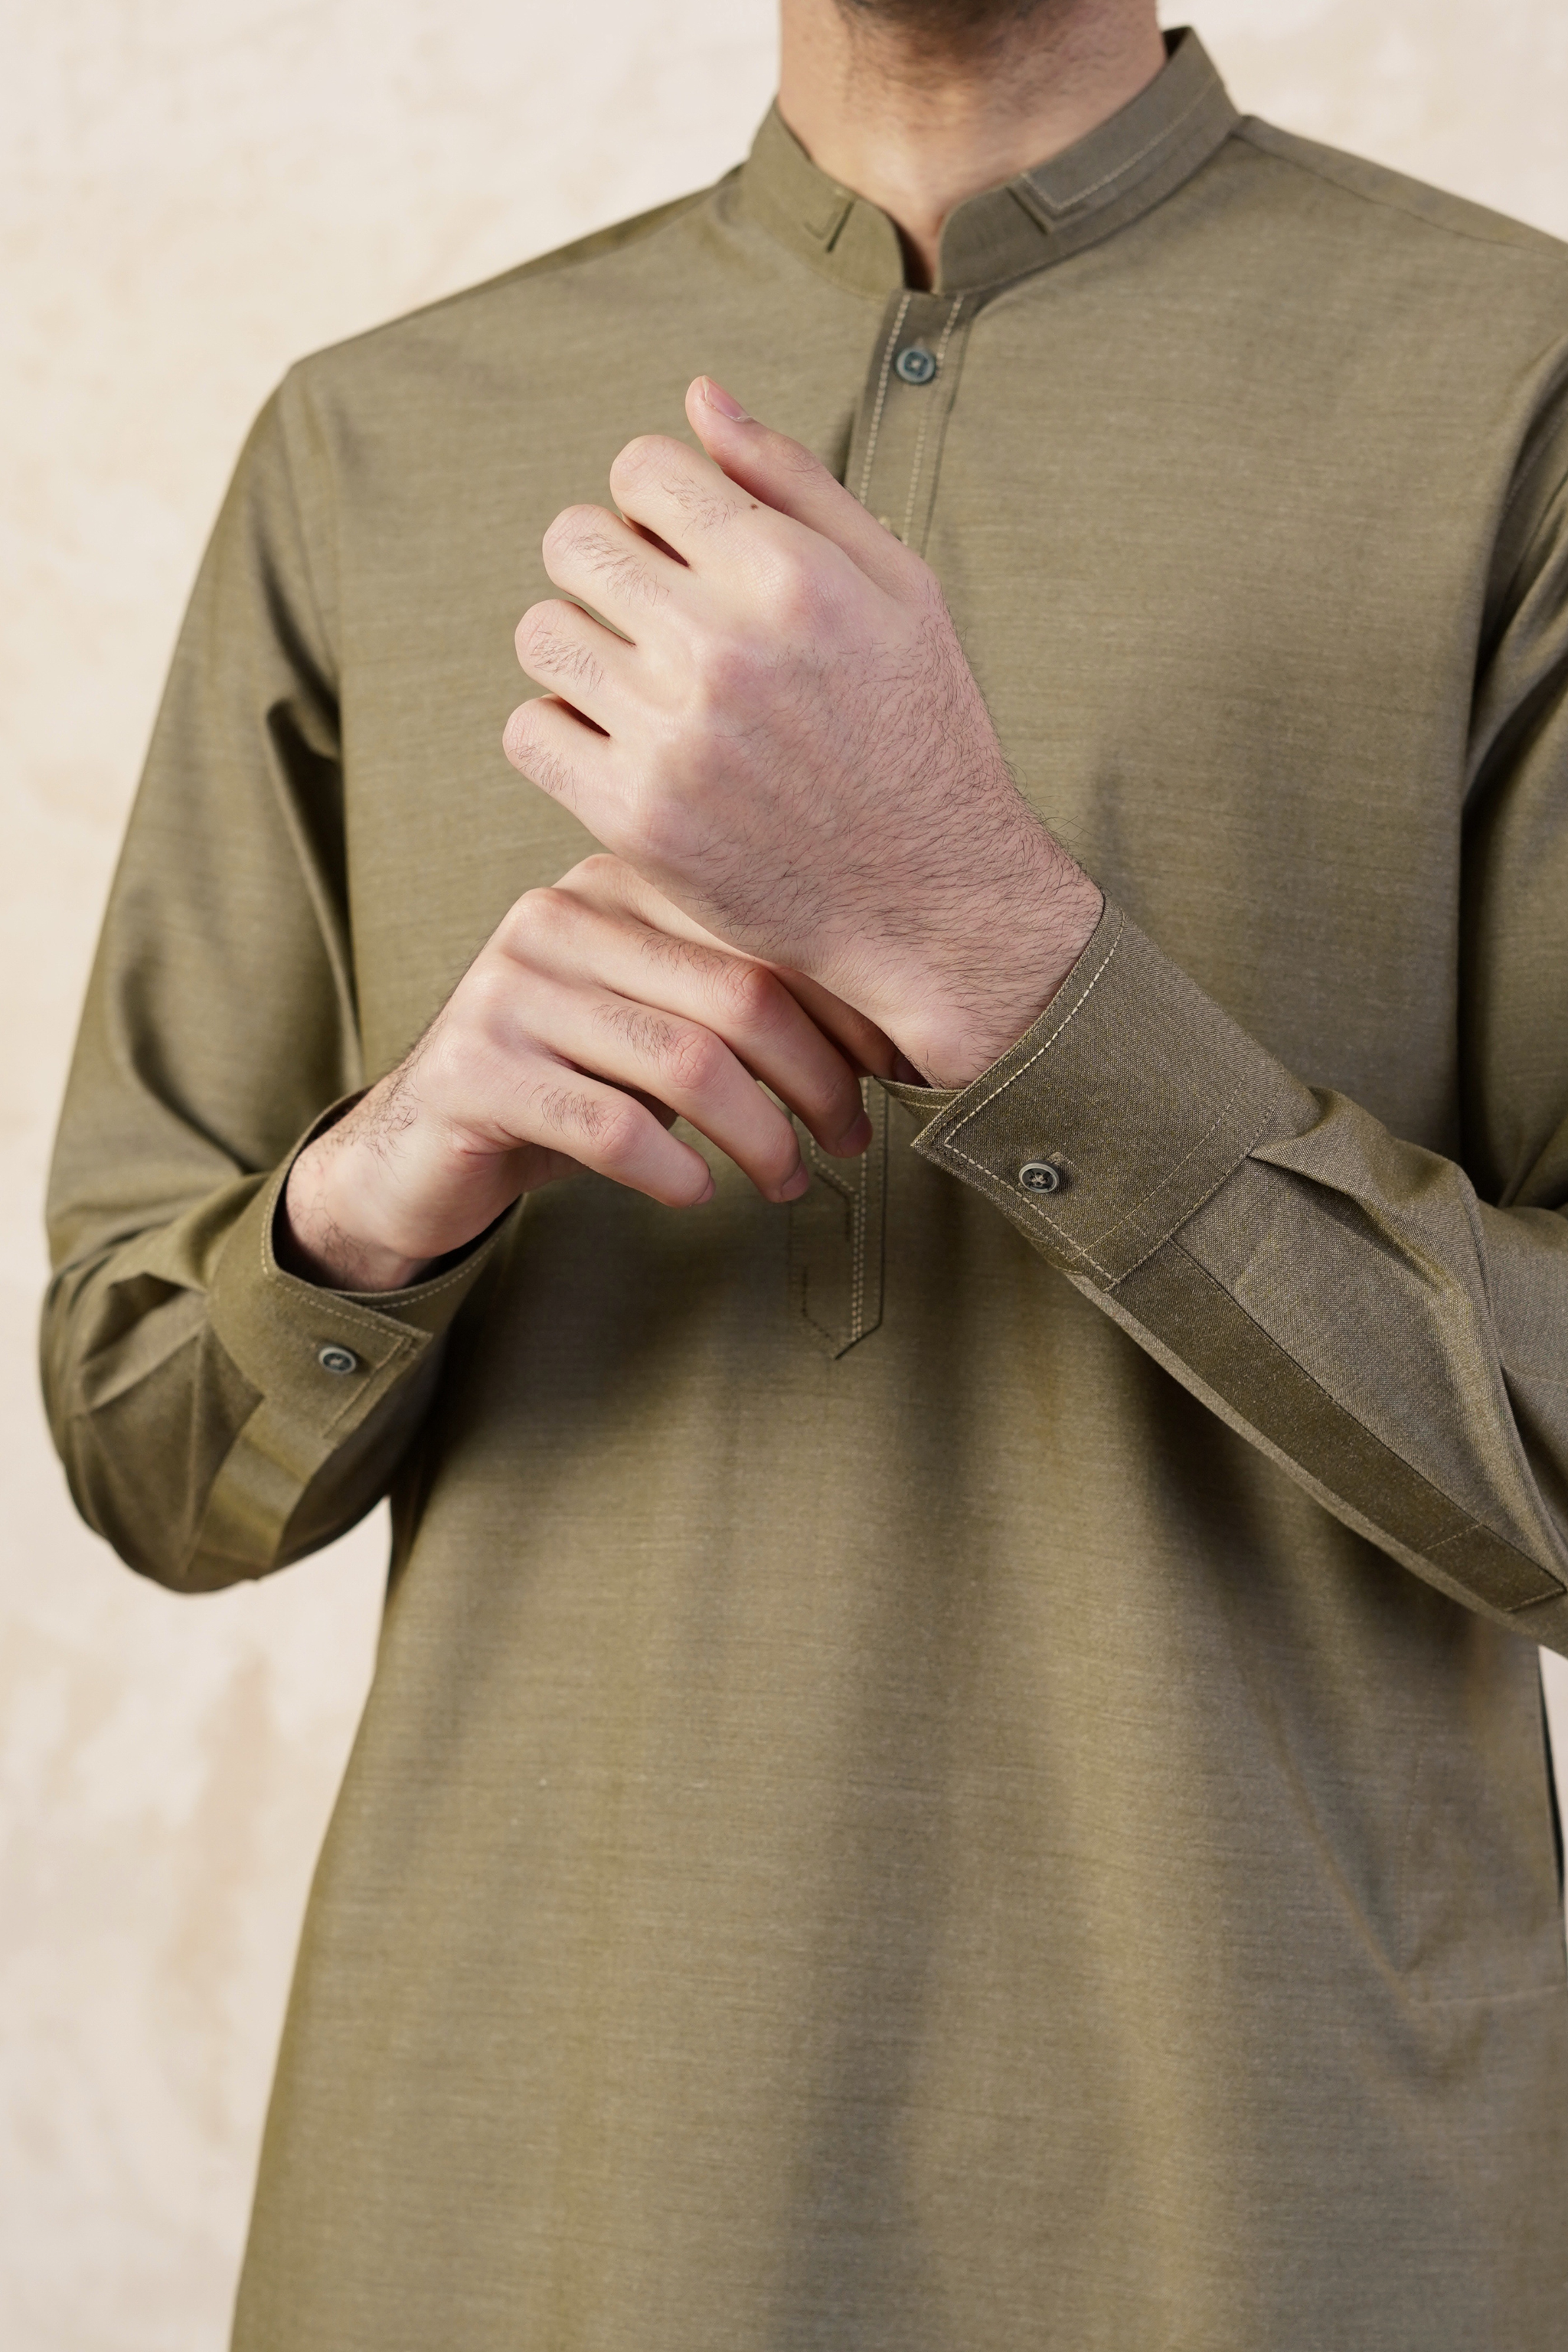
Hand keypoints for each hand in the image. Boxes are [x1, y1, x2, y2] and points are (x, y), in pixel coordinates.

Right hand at [279, 856, 886, 1291]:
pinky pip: (611, 1127)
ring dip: (761, 1139)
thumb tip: (890, 1029)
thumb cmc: (570, 1084)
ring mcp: (509, 990)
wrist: (422, 1149)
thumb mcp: (656, 1023)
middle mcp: (556, 917)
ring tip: (788, 1181)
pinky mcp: (474, 1071)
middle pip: (739, 996)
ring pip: (687, 1064)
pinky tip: (696, 1192)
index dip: (844, 1007)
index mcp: (612, 883)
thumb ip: (737, 1000)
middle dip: (818, 1081)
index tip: (892, 1068)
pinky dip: (675, 1171)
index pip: (761, 931)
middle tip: (850, 1140)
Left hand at [503, 377, 1101, 1088]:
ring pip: (540, 634)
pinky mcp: (634, 817)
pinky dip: (560, 733)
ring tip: (637, 682)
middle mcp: (721, 648)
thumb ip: (794, 482)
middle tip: (652, 617)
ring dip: (578, 648)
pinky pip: (528, 731)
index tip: (683, 550)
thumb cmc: (920, 731)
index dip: (653, 501)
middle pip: (570, 542)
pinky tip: (619, 745)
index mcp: (786, 574)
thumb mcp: (898, 588)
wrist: (933, 899)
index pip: (639, 469)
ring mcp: (670, 737)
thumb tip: (697, 396)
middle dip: (605, 565)